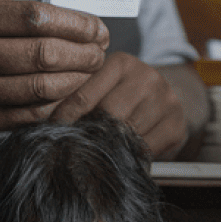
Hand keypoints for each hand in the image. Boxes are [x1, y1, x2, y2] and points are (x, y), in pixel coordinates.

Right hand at [0, 0, 109, 139]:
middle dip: (82, 53)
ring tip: (90, 71)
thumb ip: (21, 20)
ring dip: (77, 79)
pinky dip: (60, 102)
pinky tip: (71, 93)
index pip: (35, 16)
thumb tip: (85, 26)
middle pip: (43, 53)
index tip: (97, 28)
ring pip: (42, 86)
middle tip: (98, 53)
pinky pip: (33, 112)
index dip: (75, 23)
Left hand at [50, 52, 189, 158]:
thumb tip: (44, 123)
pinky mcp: (176, 125)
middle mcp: (146, 77)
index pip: (84, 96)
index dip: (65, 120)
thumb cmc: (124, 93)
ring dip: (108, 149)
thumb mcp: (103, 85)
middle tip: (72, 149)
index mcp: (121, 63)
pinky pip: (145, 149)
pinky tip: (120, 158)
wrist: (167, 97)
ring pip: (126, 135)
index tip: (52, 135)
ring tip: (95, 155)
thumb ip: (79, 97)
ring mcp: (165, 101)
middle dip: (88, 135)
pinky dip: (129, 157)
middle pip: (107, 116)